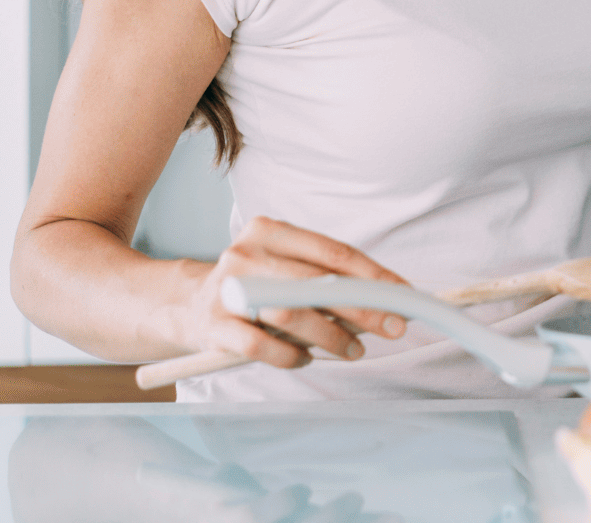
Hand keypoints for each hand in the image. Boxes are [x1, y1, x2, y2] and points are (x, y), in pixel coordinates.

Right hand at [170, 216, 410, 367]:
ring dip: (332, 337)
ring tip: (354, 350)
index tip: (404, 296)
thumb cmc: (256, 286)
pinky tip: (306, 358)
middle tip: (393, 327)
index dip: (375, 276)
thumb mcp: (287, 268)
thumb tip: (386, 302)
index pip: (334, 253)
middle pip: (317, 284)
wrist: (186, 305)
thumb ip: (328, 279)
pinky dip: (292, 357)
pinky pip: (263, 346)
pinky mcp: (213, 326)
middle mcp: (247, 254)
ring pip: (292, 315)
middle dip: (363, 309)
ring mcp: (227, 289)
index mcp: (271, 231)